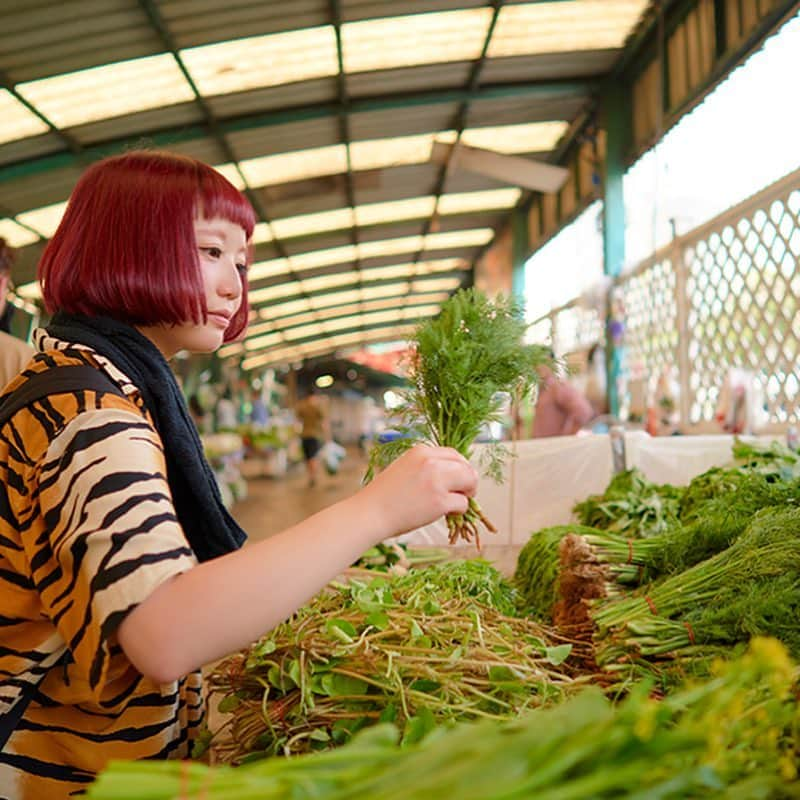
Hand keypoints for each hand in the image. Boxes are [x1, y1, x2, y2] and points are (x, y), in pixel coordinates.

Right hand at [359, 445, 478, 536]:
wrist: (370, 513)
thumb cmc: (384, 495)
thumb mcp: (405, 468)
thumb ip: (427, 466)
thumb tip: (453, 473)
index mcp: (421, 451)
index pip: (454, 454)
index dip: (461, 468)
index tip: (459, 480)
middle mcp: (430, 462)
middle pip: (466, 467)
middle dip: (469, 481)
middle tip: (463, 494)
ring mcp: (436, 481)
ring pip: (470, 482)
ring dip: (465, 495)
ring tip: (452, 504)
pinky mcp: (440, 501)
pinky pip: (463, 504)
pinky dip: (458, 511)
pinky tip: (445, 514)